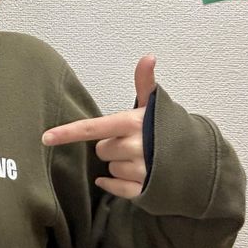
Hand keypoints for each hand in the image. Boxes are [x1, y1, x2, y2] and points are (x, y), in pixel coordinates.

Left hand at [41, 55, 157, 198]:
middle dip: (111, 147)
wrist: (202, 162)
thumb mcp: (156, 107)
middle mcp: (135, 146)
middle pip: (100, 149)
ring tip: (142, 159)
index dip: (66, 133)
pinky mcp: (145, 191)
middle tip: (132, 143)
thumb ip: (145, 83)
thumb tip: (148, 56)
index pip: (92, 127)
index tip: (45, 138)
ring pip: (108, 169)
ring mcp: (141, 170)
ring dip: (119, 165)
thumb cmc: (171, 130)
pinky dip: (115, 184)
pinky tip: (130, 178)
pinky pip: (115, 188)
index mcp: (132, 123)